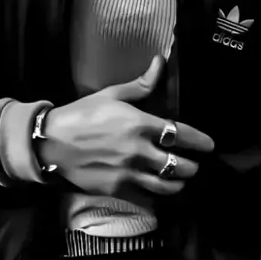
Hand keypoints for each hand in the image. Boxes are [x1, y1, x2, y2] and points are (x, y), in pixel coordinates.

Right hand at [39, 55, 213, 199]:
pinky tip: (158, 189)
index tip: (209, 145)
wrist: (51, 142)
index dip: (200, 141)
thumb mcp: (110, 95)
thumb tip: (160, 63)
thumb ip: (140, 85)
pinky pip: (147, 196)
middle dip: (192, 165)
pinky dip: (156, 194)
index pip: (181, 134)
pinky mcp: (117, 188)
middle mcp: (138, 150)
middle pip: (180, 164)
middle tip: (193, 164)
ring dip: (179, 183)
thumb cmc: (80, 115)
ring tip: (181, 179)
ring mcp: (128, 172)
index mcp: (139, 124)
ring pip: (167, 185)